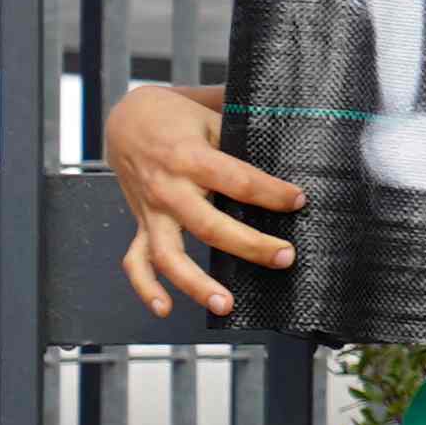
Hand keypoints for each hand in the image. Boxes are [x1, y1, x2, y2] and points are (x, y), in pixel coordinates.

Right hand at [105, 83, 303, 319]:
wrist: (126, 120)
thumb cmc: (180, 118)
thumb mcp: (211, 115)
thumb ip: (244, 134)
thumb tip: (294, 142)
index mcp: (190, 158)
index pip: (237, 180)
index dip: (271, 192)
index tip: (299, 200)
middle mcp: (168, 189)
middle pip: (209, 226)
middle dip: (249, 245)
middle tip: (285, 257)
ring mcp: (152, 211)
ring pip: (169, 255)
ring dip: (196, 284)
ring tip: (227, 304)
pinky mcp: (142, 224)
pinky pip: (137, 261)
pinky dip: (147, 287)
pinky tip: (166, 309)